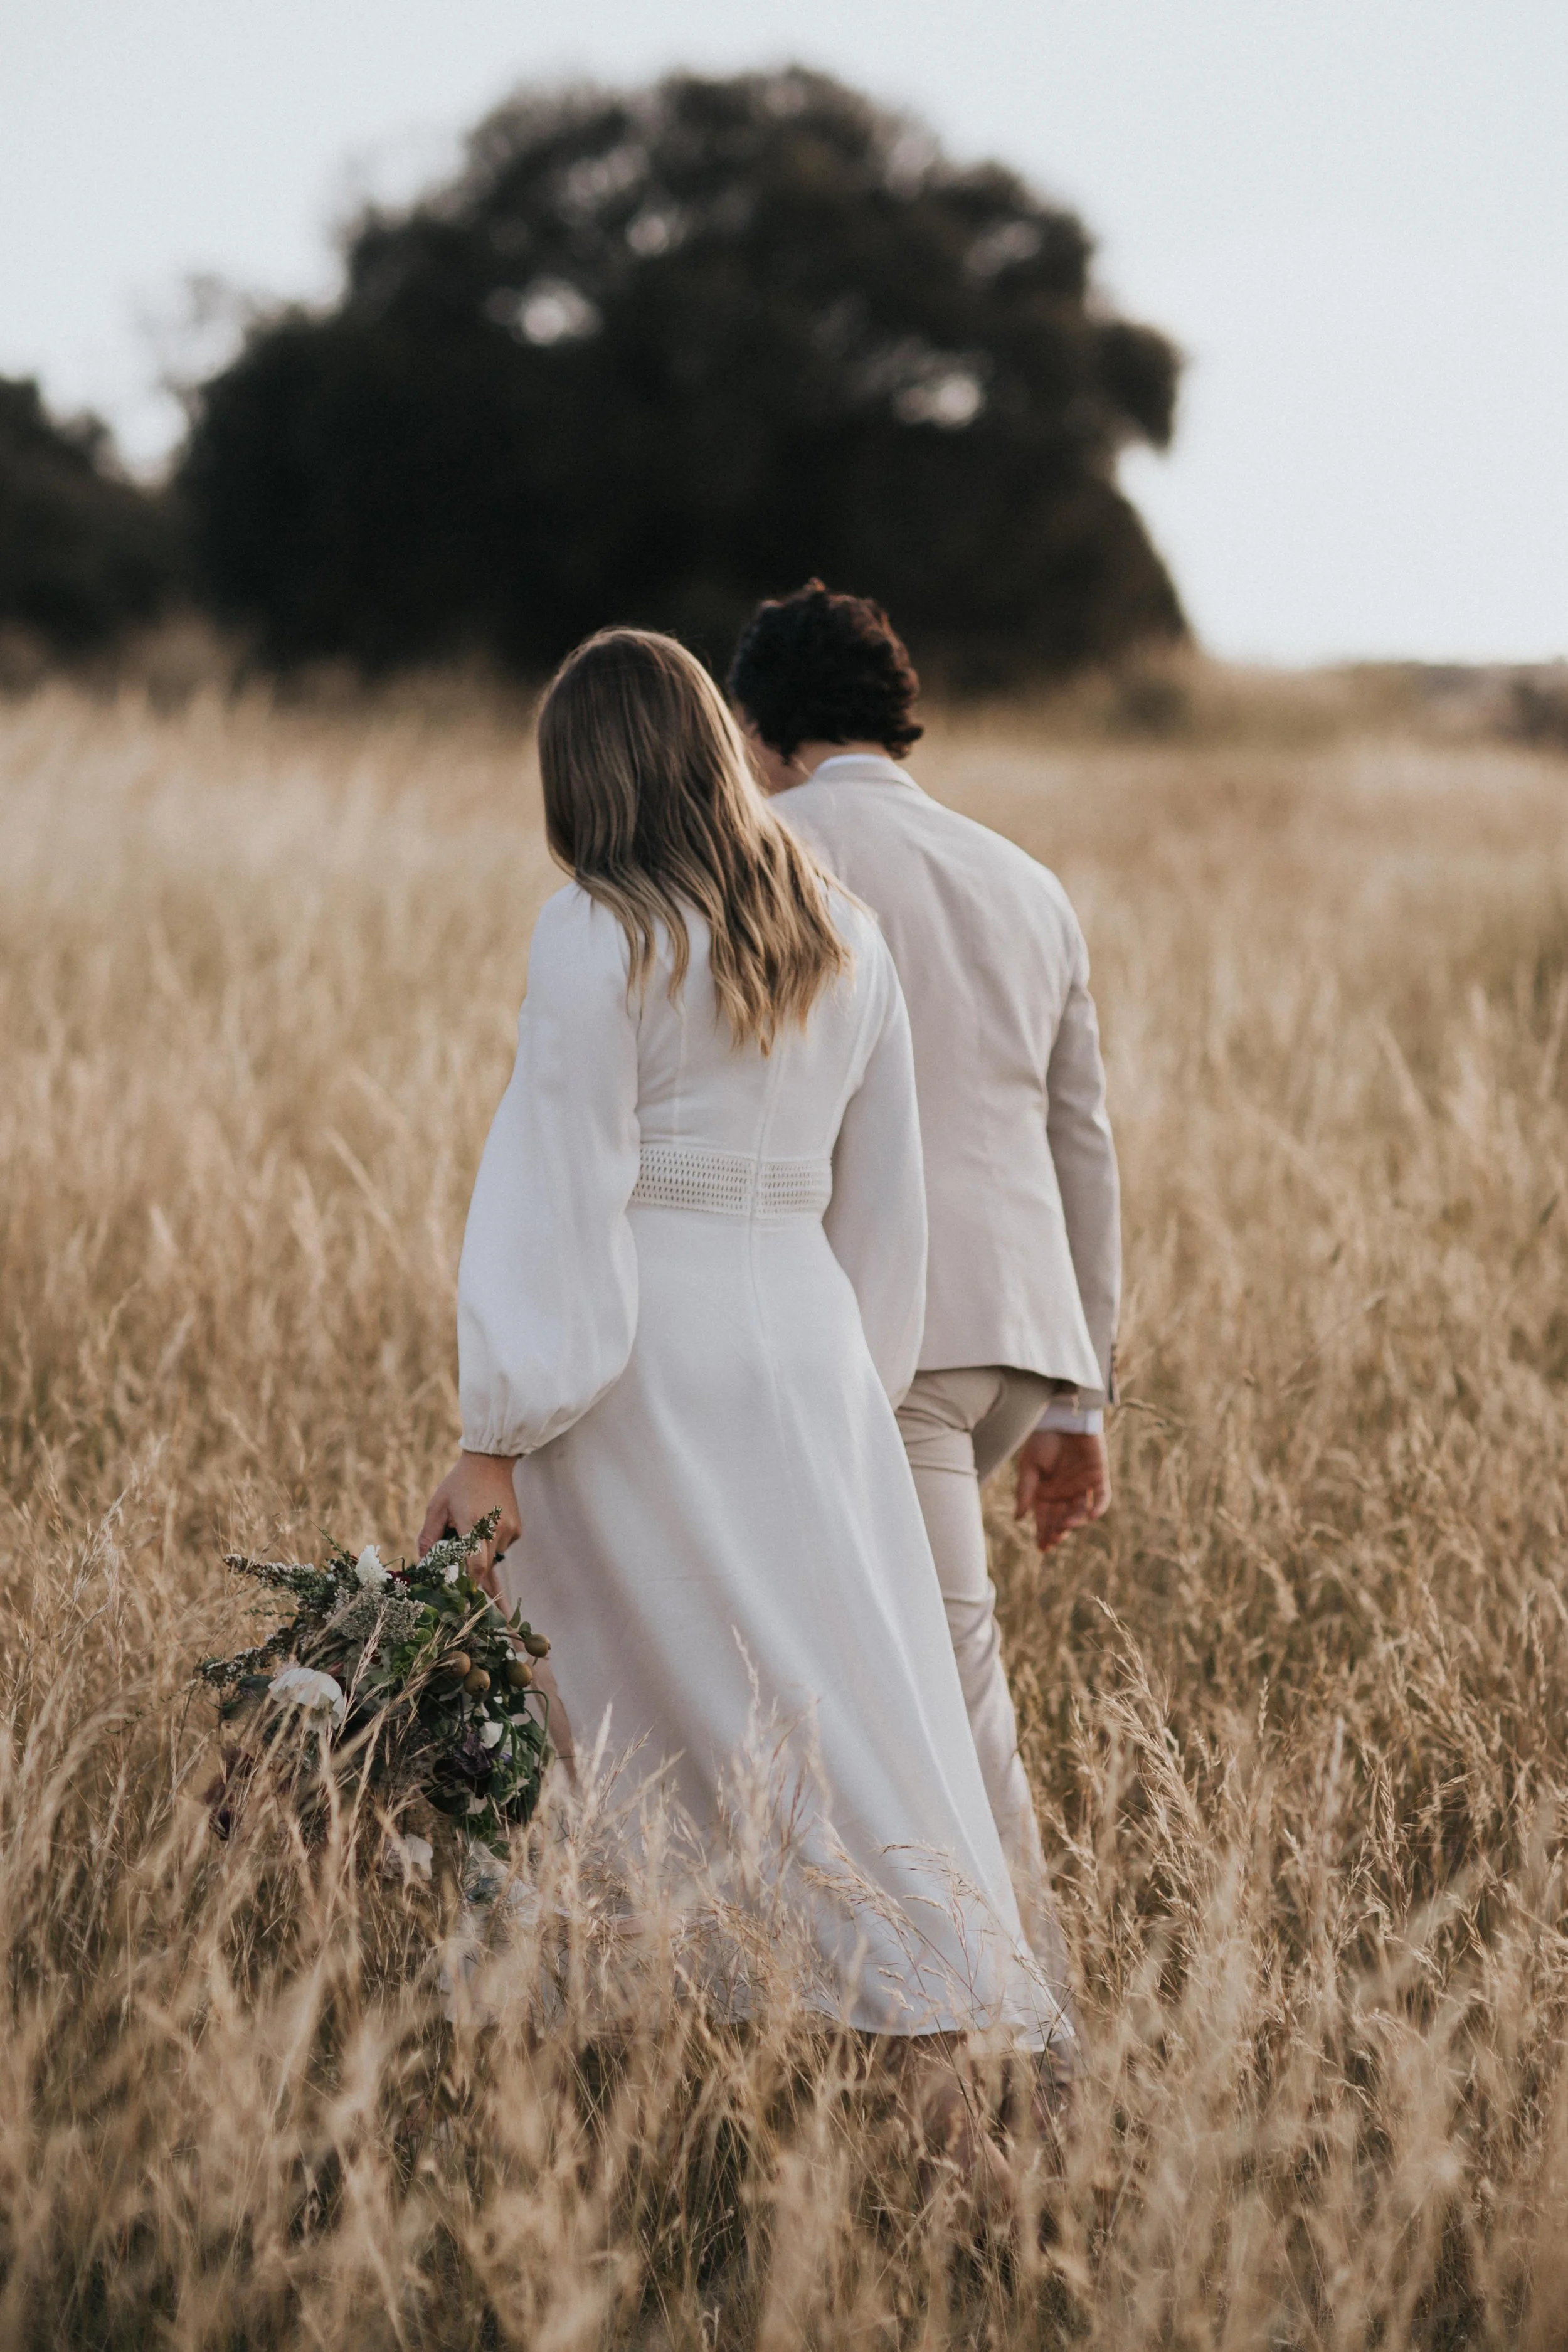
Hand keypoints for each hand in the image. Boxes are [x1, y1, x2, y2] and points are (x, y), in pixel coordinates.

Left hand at [418, 1451, 520, 1598]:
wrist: (491, 1462)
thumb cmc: (458, 1484)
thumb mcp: (437, 1507)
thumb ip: (429, 1537)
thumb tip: (423, 1565)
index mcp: (473, 1524)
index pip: (475, 1564)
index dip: (469, 1584)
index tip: (464, 1601)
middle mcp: (495, 1529)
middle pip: (484, 1568)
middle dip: (473, 1577)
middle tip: (469, 1586)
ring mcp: (510, 1530)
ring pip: (493, 1559)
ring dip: (481, 1557)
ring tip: (473, 1532)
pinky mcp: (517, 1530)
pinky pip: (502, 1548)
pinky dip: (491, 1546)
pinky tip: (485, 1526)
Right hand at [1014, 1429, 1110, 1552]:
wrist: (1062, 1416)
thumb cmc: (1042, 1439)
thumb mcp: (1029, 1466)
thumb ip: (1025, 1491)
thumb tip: (1018, 1518)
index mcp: (1046, 1492)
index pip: (1044, 1518)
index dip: (1043, 1532)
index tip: (1042, 1547)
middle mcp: (1064, 1492)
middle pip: (1061, 1518)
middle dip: (1057, 1531)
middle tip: (1052, 1541)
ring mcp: (1082, 1485)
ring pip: (1080, 1510)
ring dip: (1073, 1521)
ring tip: (1064, 1526)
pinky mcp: (1098, 1476)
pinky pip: (1101, 1496)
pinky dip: (1098, 1507)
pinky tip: (1090, 1516)